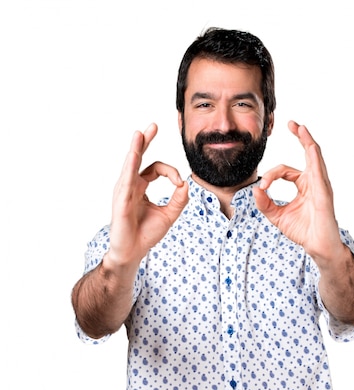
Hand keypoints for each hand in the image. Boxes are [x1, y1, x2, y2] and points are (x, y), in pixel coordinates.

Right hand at [108, 124, 187, 267]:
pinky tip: (134, 155)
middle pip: (139, 158)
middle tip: (153, 126)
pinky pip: (127, 180)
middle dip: (146, 141)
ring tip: (139, 134)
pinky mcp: (121, 200)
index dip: (171, 173)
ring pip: (131, 165)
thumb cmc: (145, 234)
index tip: (179, 184)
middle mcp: (130, 185)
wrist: (132, 252)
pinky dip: (131, 167)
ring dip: (136, 149)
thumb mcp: (169, 215)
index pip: (156, 169)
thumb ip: (179, 200)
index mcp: (140, 187)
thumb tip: (186, 183)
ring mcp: (124, 191)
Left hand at [254, 121, 341, 262]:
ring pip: (315, 157)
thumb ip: (265, 204)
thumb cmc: (303, 231)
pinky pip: (319, 171)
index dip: (271, 175)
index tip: (262, 186)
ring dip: (307, 141)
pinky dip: (314, 158)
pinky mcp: (324, 193)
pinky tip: (310, 146)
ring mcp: (321, 185)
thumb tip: (255, 190)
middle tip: (291, 123)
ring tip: (300, 128)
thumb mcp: (277, 216)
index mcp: (304, 185)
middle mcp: (314, 182)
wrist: (318, 246)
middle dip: (300, 137)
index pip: (285, 170)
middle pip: (307, 154)